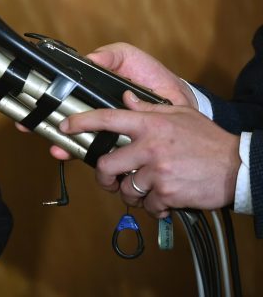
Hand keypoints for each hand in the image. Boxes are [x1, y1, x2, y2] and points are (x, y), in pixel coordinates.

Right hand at [39, 41, 196, 160]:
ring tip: (58, 149)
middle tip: (30, 130)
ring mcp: (106, 131)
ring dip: (64, 146)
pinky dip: (90, 160)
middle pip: (62, 121)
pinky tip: (83, 160)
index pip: (61, 97)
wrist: (180, 103)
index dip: (43, 104)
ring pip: (78, 141)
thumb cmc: (152, 77)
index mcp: (90, 91)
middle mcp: (94, 112)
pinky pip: (101, 156)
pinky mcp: (120, 147)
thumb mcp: (129, 58)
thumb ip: (109, 56)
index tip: (28, 110)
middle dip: (45, 128)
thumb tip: (90, 60)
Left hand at [59, 91, 240, 215]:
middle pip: (106, 165)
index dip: (82, 122)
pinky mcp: (167, 193)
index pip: (107, 119)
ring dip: (130, 193)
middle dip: (103, 175)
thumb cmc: (208, 140)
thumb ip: (149, 107)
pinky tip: (163, 199)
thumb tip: (126, 97)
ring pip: (125, 188)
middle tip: (108, 178)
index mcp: (149, 125)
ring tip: (143, 190)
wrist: (238, 167)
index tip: (66, 127)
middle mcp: (149, 147)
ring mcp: (157, 172)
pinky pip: (147, 205)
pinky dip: (153, 207)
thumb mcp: (179, 114)